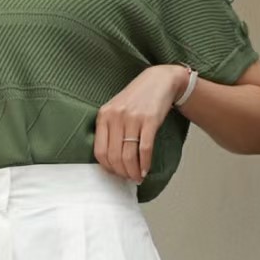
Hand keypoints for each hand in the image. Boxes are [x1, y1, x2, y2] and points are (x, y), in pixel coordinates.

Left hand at [94, 64, 191, 183]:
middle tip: (129, 178)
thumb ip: (109, 131)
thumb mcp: (116, 110)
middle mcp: (116, 116)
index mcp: (104, 115)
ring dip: (133, 171)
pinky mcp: (149, 120)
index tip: (116, 174)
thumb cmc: (137, 99)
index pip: (100, 152)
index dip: (108, 168)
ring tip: (137, 177)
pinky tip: (145, 170)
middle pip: (114, 157)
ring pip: (128, 155)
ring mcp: (133, 117)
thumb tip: (110, 162)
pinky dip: (145, 163)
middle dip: (122, 173)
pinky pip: (145, 149)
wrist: (159, 80)